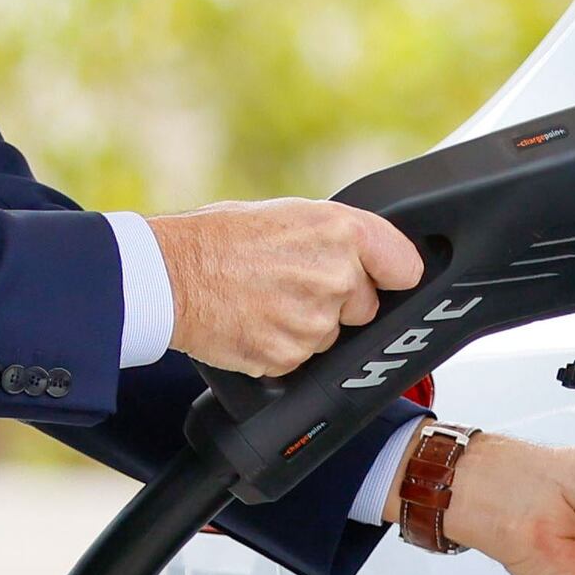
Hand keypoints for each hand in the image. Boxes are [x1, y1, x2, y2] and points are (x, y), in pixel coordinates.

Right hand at [151, 199, 423, 376]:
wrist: (169, 276)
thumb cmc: (215, 238)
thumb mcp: (286, 215)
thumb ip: (333, 238)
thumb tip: (360, 256)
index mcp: (341, 233)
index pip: (406, 266)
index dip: (390, 273)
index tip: (383, 278)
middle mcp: (336, 277)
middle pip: (366, 306)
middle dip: (339, 301)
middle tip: (292, 283)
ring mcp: (315, 322)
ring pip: (331, 336)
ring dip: (306, 325)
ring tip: (264, 299)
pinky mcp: (290, 358)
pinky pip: (300, 359)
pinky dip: (279, 347)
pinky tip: (253, 321)